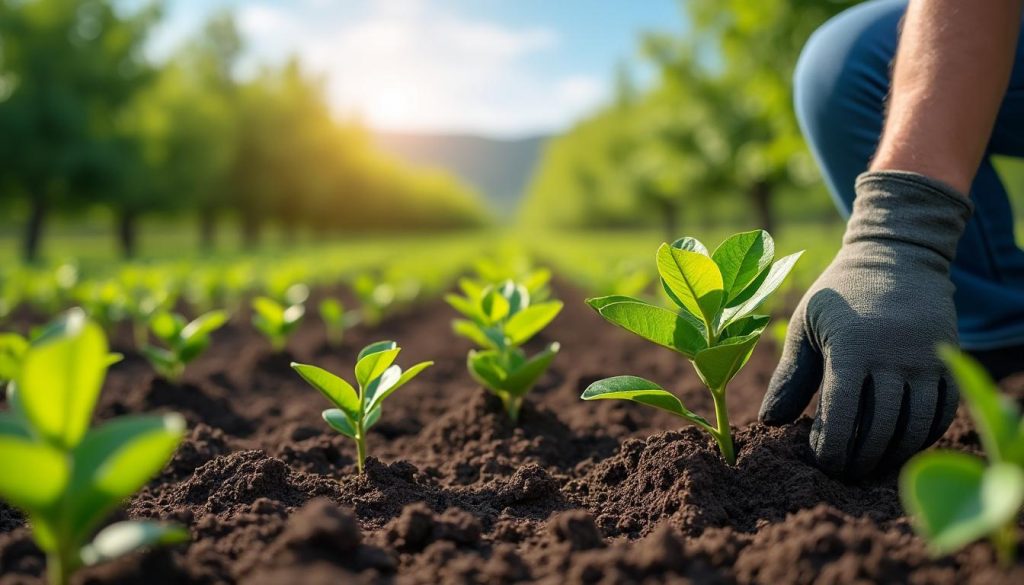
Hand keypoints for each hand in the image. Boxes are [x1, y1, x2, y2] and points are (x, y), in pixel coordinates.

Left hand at [760, 171, 971, 476]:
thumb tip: (768, 422)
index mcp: (852, 346)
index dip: (832, 448)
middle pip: (881, 429)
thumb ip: (789, 375)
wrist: (896, 256)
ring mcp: (925, 359)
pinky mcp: (947, 360)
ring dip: (891, 455)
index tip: (822, 463)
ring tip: (869, 465)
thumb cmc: (839, 295)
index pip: (843, 414)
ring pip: (915, 427)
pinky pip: (942, 413)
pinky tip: (899, 445)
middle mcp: (893, 355)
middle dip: (860, 458)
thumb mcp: (805, 325)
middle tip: (843, 472)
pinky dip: (922, 437)